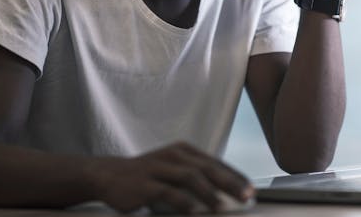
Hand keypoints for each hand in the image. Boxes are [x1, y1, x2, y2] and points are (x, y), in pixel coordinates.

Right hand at [88, 142, 253, 213]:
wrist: (109, 175)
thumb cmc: (148, 175)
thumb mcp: (173, 169)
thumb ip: (196, 177)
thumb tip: (226, 193)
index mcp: (184, 151)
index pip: (215, 163)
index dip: (235, 176)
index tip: (251, 190)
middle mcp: (173, 155)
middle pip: (207, 168)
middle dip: (229, 182)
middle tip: (246, 196)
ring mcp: (158, 168)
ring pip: (189, 177)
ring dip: (208, 192)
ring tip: (222, 206)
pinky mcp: (143, 183)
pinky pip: (166, 192)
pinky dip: (182, 202)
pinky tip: (193, 212)